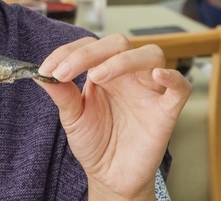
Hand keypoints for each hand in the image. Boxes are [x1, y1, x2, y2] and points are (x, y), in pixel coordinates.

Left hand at [37, 34, 190, 200]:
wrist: (110, 176)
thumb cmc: (95, 143)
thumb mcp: (72, 117)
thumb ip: (61, 94)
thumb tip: (39, 74)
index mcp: (103, 73)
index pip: (90, 46)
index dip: (67, 52)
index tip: (47, 69)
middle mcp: (127, 76)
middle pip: (118, 43)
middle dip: (88, 53)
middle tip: (64, 72)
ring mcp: (148, 91)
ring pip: (150, 55)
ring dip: (122, 60)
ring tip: (97, 76)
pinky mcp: (165, 112)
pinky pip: (180, 88)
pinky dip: (173, 77)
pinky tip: (156, 76)